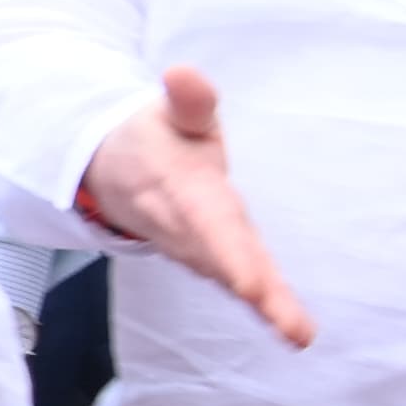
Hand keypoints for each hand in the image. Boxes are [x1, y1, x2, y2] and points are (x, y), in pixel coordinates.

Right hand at [83, 64, 314, 346]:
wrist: (107, 170)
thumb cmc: (155, 138)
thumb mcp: (171, 113)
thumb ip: (188, 99)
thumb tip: (183, 73)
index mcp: (185, 190)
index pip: (210, 225)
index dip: (229, 255)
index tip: (252, 284)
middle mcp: (188, 227)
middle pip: (224, 263)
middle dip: (255, 292)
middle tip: (290, 326)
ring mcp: (194, 247)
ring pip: (229, 279)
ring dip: (263, 307)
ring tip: (297, 332)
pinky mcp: (205, 258)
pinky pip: (232, 283)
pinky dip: (260, 306)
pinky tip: (291, 328)